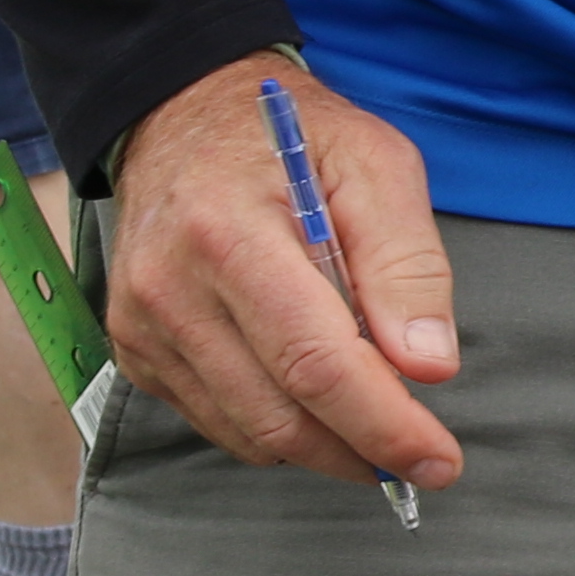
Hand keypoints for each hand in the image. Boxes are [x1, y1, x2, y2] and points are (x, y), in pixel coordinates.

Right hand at [101, 58, 466, 493]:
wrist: (182, 115)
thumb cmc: (289, 137)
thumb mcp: (374, 164)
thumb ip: (407, 263)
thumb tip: (428, 366)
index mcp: (228, 232)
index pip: (314, 362)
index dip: (383, 425)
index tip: (438, 460)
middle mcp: (169, 289)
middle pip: (279, 414)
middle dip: (361, 449)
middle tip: (422, 454)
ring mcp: (143, 327)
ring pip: (249, 433)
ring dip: (324, 446)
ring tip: (374, 419)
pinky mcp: (136, 352)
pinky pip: (220, 423)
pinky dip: (278, 427)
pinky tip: (313, 393)